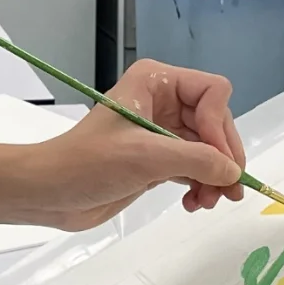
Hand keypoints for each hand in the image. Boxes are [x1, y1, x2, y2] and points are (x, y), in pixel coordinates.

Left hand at [16, 60, 246, 231]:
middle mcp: (161, 100)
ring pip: (209, 148)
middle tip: (225, 192)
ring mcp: (161, 130)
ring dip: (214, 176)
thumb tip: (234, 172)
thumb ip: (196, 160)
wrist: (50, 192)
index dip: (220, 126)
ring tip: (205, 203)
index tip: (216, 161)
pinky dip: (201, 184)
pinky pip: (196, 166)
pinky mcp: (158, 158)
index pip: (213, 92)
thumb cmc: (87, 164)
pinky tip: (193, 202)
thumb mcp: (146, 157)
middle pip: (216, 122)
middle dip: (222, 158)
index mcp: (155, 82)